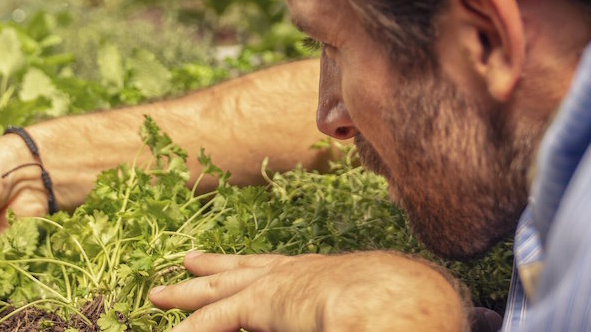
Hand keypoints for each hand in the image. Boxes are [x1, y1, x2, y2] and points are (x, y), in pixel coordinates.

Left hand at [148, 251, 464, 331]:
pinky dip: (193, 326)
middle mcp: (301, 276)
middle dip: (215, 267)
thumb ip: (383, 313)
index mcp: (328, 282)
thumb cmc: (417, 315)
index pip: (287, 273)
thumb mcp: (389, 317)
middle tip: (184, 264)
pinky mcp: (267, 304)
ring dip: (190, 294)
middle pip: (248, 268)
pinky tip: (167, 330)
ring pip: (223, 290)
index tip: (237, 268)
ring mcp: (281, 286)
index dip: (259, 269)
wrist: (414, 304)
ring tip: (157, 294)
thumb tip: (432, 316)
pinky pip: (217, 319)